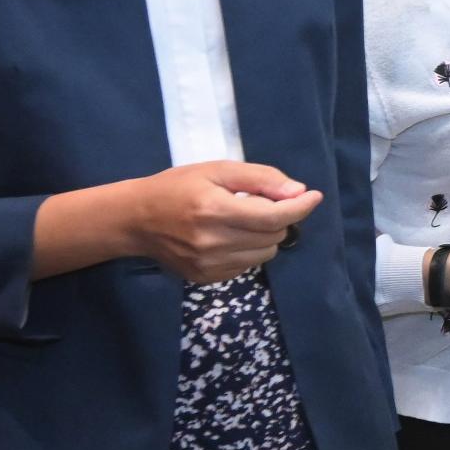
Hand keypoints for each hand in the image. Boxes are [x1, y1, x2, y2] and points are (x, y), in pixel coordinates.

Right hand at [123, 159, 317, 283]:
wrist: (136, 219)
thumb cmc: (177, 187)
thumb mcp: (216, 170)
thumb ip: (259, 179)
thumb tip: (297, 192)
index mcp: (215, 210)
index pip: (273, 217)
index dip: (299, 207)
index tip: (313, 196)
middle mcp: (213, 242)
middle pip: (274, 236)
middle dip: (278, 217)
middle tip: (257, 202)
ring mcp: (209, 265)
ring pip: (265, 254)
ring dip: (265, 235)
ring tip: (240, 220)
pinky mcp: (207, 278)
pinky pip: (247, 266)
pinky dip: (248, 250)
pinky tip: (228, 236)